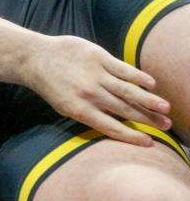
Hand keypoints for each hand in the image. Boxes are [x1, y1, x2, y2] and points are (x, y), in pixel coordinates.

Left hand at [29, 35, 170, 146]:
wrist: (35, 59)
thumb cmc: (52, 85)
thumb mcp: (64, 105)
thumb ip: (89, 112)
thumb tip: (114, 122)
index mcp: (79, 110)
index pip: (110, 127)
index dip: (131, 136)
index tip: (149, 143)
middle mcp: (89, 95)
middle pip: (124, 110)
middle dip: (147, 119)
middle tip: (166, 126)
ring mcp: (95, 75)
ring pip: (128, 90)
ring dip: (149, 100)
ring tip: (165, 108)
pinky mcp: (98, 57)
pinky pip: (123, 69)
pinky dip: (138, 77)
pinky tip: (151, 84)